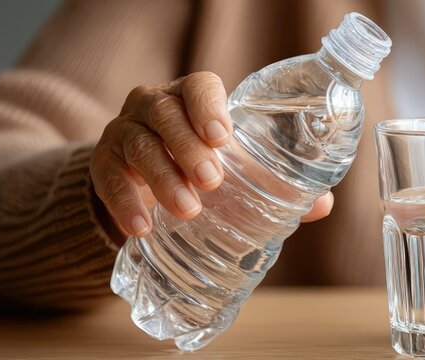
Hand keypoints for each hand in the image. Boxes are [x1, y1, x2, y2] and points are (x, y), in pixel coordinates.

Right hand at [90, 72, 332, 240]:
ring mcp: (123, 129)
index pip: (198, 86)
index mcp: (191, 97)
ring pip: (138, 144)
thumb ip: (275, 183)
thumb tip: (322, 206)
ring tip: (187, 210)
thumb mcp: (236, 169)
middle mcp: (153, 104)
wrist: (142, 182)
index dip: (208, 107)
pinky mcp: (101, 161)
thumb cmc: (202, 166)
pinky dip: (124, 202)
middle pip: (165, 114)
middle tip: (212, 181)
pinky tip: (142, 227)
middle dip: (188, 147)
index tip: (223, 137)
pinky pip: (107, 176)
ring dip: (162, 178)